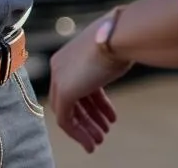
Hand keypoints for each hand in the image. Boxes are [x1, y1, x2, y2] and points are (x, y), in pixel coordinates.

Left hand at [49, 14, 131, 152]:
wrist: (119, 36)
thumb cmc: (119, 41)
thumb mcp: (107, 56)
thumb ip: (101, 66)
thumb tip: (110, 69)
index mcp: (66, 55)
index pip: (76, 85)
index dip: (93, 104)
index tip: (107, 117)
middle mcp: (58, 66)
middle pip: (71, 99)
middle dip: (88, 117)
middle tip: (103, 132)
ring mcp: (59, 79)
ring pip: (67, 112)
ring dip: (85, 128)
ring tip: (100, 140)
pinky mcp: (65, 92)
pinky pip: (66, 120)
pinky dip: (79, 133)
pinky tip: (92, 142)